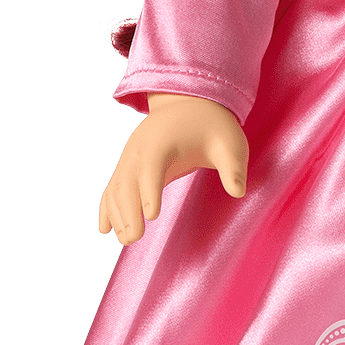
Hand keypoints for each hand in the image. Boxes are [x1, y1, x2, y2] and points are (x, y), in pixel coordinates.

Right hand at [97, 93, 247, 244]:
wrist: (189, 104)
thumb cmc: (212, 126)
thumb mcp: (230, 144)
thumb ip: (234, 167)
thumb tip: (239, 192)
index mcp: (164, 140)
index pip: (152, 165)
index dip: (150, 189)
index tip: (151, 215)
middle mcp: (140, 147)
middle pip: (128, 180)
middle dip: (128, 210)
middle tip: (133, 239)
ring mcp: (131, 156)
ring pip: (116, 186)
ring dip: (116, 213)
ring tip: (125, 240)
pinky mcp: (128, 164)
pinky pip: (112, 186)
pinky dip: (107, 207)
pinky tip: (105, 229)